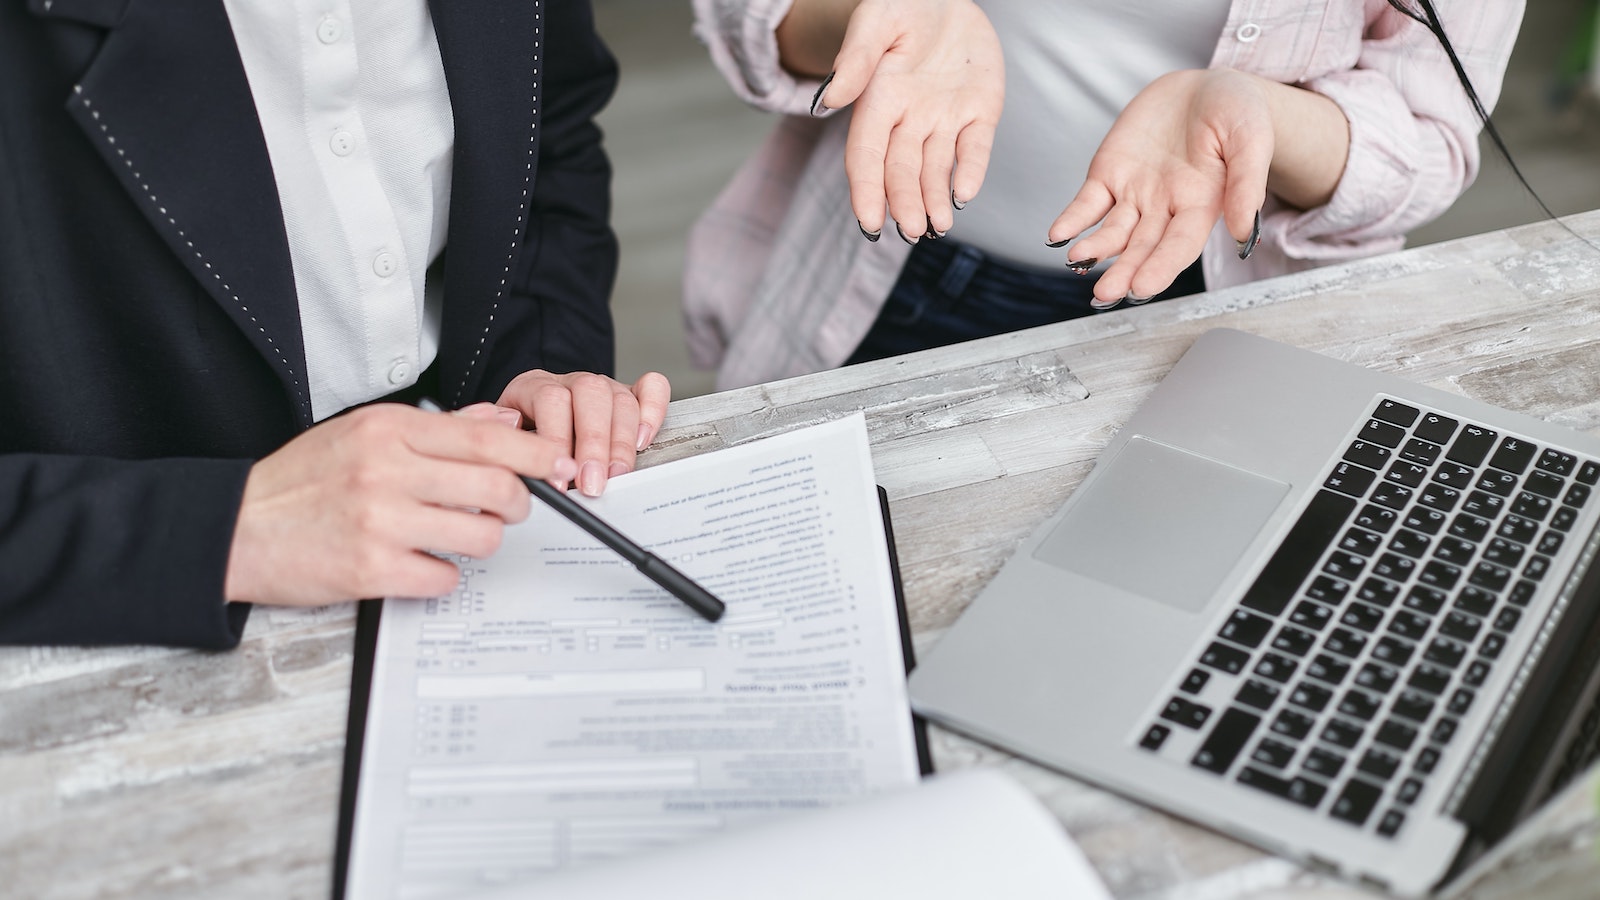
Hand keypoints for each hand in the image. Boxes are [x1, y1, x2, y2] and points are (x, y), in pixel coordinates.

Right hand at [225, 404, 578, 605]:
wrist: (235, 528)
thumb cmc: (302, 480)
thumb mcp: (362, 433)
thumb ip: (437, 428)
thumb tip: (503, 423)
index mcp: (388, 429)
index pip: (486, 438)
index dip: (535, 453)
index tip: (557, 464)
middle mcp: (387, 469)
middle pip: (497, 487)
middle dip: (518, 504)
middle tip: (508, 509)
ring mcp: (380, 521)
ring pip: (481, 535)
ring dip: (481, 541)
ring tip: (455, 536)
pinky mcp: (371, 569)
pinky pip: (444, 577)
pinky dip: (442, 575)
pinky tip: (419, 564)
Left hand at [495, 370, 670, 496]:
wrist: (531, 424)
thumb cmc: (519, 439)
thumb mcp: (502, 441)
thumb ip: (506, 443)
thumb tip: (522, 454)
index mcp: (534, 386)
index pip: (550, 400)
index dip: (556, 441)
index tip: (558, 480)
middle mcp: (572, 382)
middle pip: (590, 395)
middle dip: (594, 445)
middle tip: (591, 484)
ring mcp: (604, 386)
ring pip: (621, 399)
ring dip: (621, 443)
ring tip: (615, 476)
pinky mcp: (630, 394)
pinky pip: (652, 388)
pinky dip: (653, 412)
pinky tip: (643, 441)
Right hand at [815, 0, 1003, 241]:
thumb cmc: (904, 5)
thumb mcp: (878, 22)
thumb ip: (857, 60)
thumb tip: (830, 101)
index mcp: (879, 100)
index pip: (867, 156)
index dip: (867, 190)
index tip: (869, 222)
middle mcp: (909, 118)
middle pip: (902, 171)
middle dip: (905, 204)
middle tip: (912, 231)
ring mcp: (945, 118)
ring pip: (936, 169)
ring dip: (935, 201)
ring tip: (938, 226)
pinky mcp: (980, 113)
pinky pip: (975, 148)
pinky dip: (970, 171)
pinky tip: (964, 194)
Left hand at [1048, 69, 1274, 307]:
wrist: (1205, 87)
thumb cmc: (1237, 113)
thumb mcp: (1251, 139)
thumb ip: (1247, 184)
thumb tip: (1242, 232)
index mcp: (1202, 205)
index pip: (1179, 245)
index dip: (1161, 267)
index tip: (1142, 287)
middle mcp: (1165, 207)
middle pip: (1142, 247)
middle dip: (1124, 271)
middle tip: (1106, 294)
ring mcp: (1135, 194)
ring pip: (1112, 231)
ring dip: (1096, 249)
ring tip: (1078, 260)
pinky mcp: (1110, 175)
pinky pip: (1087, 204)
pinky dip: (1072, 220)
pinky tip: (1058, 235)